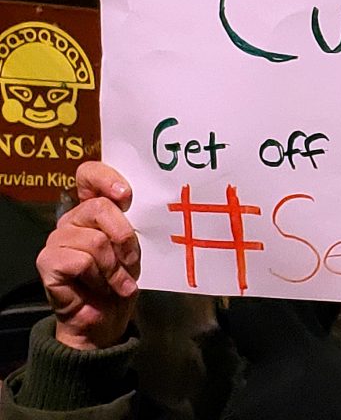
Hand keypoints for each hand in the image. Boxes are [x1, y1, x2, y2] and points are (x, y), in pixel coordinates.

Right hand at [35, 161, 139, 349]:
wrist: (106, 318)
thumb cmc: (122, 279)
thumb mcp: (133, 247)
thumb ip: (131, 224)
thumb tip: (139, 206)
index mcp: (93, 209)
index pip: (89, 175)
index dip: (105, 178)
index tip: (126, 195)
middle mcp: (72, 219)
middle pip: (100, 207)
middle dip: (124, 236)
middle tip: (132, 261)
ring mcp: (57, 239)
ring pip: (96, 240)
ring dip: (115, 267)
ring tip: (117, 283)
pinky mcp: (47, 261)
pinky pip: (81, 261)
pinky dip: (99, 278)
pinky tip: (100, 288)